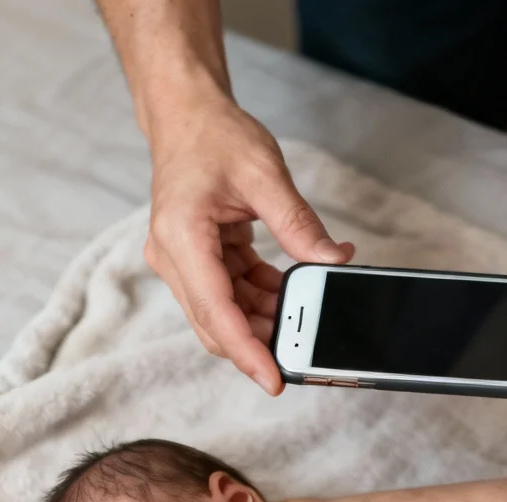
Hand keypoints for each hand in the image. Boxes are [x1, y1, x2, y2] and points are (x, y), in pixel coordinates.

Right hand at [144, 88, 354, 393]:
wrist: (187, 116)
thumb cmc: (215, 136)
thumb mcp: (265, 174)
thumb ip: (299, 224)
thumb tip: (332, 262)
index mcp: (182, 237)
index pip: (216, 311)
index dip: (248, 352)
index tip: (276, 381)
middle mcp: (174, 257)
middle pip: (217, 324)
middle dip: (261, 344)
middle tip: (306, 356)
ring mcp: (183, 262)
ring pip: (226, 316)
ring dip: (265, 321)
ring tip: (307, 317)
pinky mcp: (198, 262)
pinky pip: (231, 296)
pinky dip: (261, 300)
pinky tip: (291, 294)